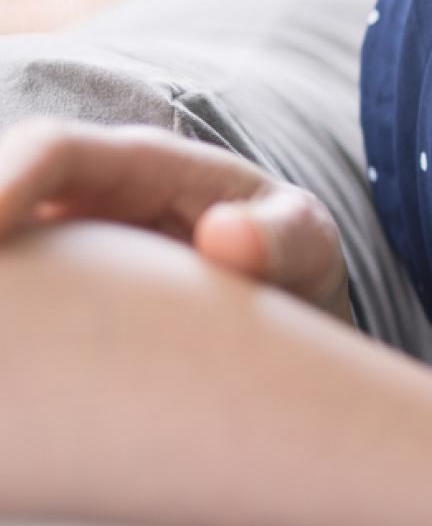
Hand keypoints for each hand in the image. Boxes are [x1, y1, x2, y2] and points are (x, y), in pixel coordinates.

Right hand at [0, 118, 351, 322]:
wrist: (287, 305)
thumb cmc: (294, 261)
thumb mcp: (308, 245)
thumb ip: (284, 238)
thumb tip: (225, 238)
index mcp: (143, 165)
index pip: (53, 150)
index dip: (4, 181)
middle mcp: (84, 195)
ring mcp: (58, 241)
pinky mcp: (50, 291)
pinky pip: (11, 300)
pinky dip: (4, 324)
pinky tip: (6, 375)